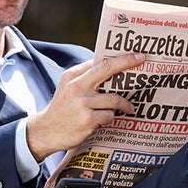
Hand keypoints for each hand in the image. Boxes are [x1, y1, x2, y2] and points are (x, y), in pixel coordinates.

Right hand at [26, 52, 144, 161]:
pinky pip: (109, 116)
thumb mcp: (67, 87)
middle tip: (141, 60)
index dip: (119, 58)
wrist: (46, 132)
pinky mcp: (87, 120)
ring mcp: (82, 103)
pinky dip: (111, 118)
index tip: (136, 55)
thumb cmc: (62, 109)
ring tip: (130, 108)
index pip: (99, 61)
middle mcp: (77, 87)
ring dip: (124, 104)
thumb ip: (85, 77)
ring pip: (113, 99)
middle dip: (126, 62)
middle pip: (107, 69)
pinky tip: (106, 120)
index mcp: (73, 76)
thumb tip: (110, 68)